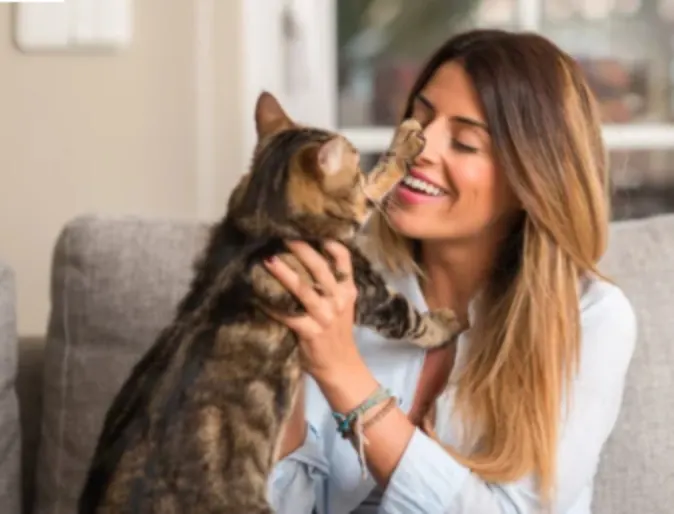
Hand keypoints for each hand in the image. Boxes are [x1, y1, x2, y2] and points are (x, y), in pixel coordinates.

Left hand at [263, 240, 363, 385]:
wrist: (341, 367)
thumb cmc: (337, 334)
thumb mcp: (342, 306)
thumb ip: (331, 286)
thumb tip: (304, 259)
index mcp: (347, 291)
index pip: (344, 260)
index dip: (329, 243)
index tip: (313, 229)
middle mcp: (338, 300)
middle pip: (321, 269)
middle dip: (303, 250)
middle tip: (284, 236)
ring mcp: (325, 317)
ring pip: (304, 289)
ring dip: (285, 273)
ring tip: (269, 260)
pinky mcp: (310, 332)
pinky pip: (288, 315)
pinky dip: (272, 304)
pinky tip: (257, 295)